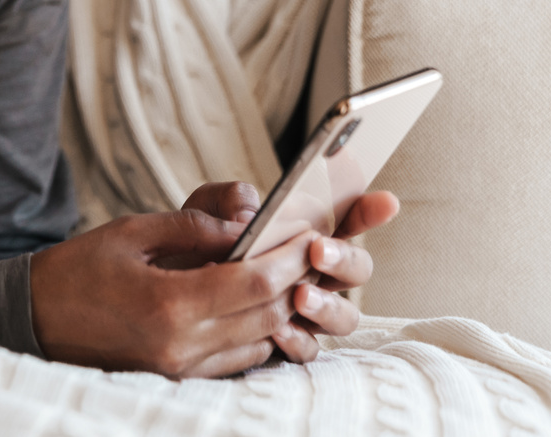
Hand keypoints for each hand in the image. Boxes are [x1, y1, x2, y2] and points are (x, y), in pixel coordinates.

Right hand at [29, 206, 313, 376]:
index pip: (256, 284)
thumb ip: (194, 228)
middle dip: (296, 281)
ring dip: (279, 309)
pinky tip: (254, 303)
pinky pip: (237, 360)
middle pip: (266, 315)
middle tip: (309, 249)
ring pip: (259, 342)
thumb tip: (246, 224)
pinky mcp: (176, 378)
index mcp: (170, 305)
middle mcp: (181, 346)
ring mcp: (180, 369)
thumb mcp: (133, 232)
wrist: (32, 320)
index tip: (310, 233)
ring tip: (287, 273)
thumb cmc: (77, 270)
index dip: (291, 258)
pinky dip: (255, 331)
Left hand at [180, 182, 399, 363]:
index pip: (348, 220)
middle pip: (358, 269)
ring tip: (300, 295)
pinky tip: (278, 329)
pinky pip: (308, 350)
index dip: (369, 211)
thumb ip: (231, 200)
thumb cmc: (197, 242)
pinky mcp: (286, 344)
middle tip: (318, 250)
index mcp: (305, 234)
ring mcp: (306, 312)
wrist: (165, 286)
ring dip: (328, 305)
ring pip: (345, 316)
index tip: (385, 202)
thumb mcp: (208, 208)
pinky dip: (298, 339)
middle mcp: (316, 274)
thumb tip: (250, 215)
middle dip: (345, 259)